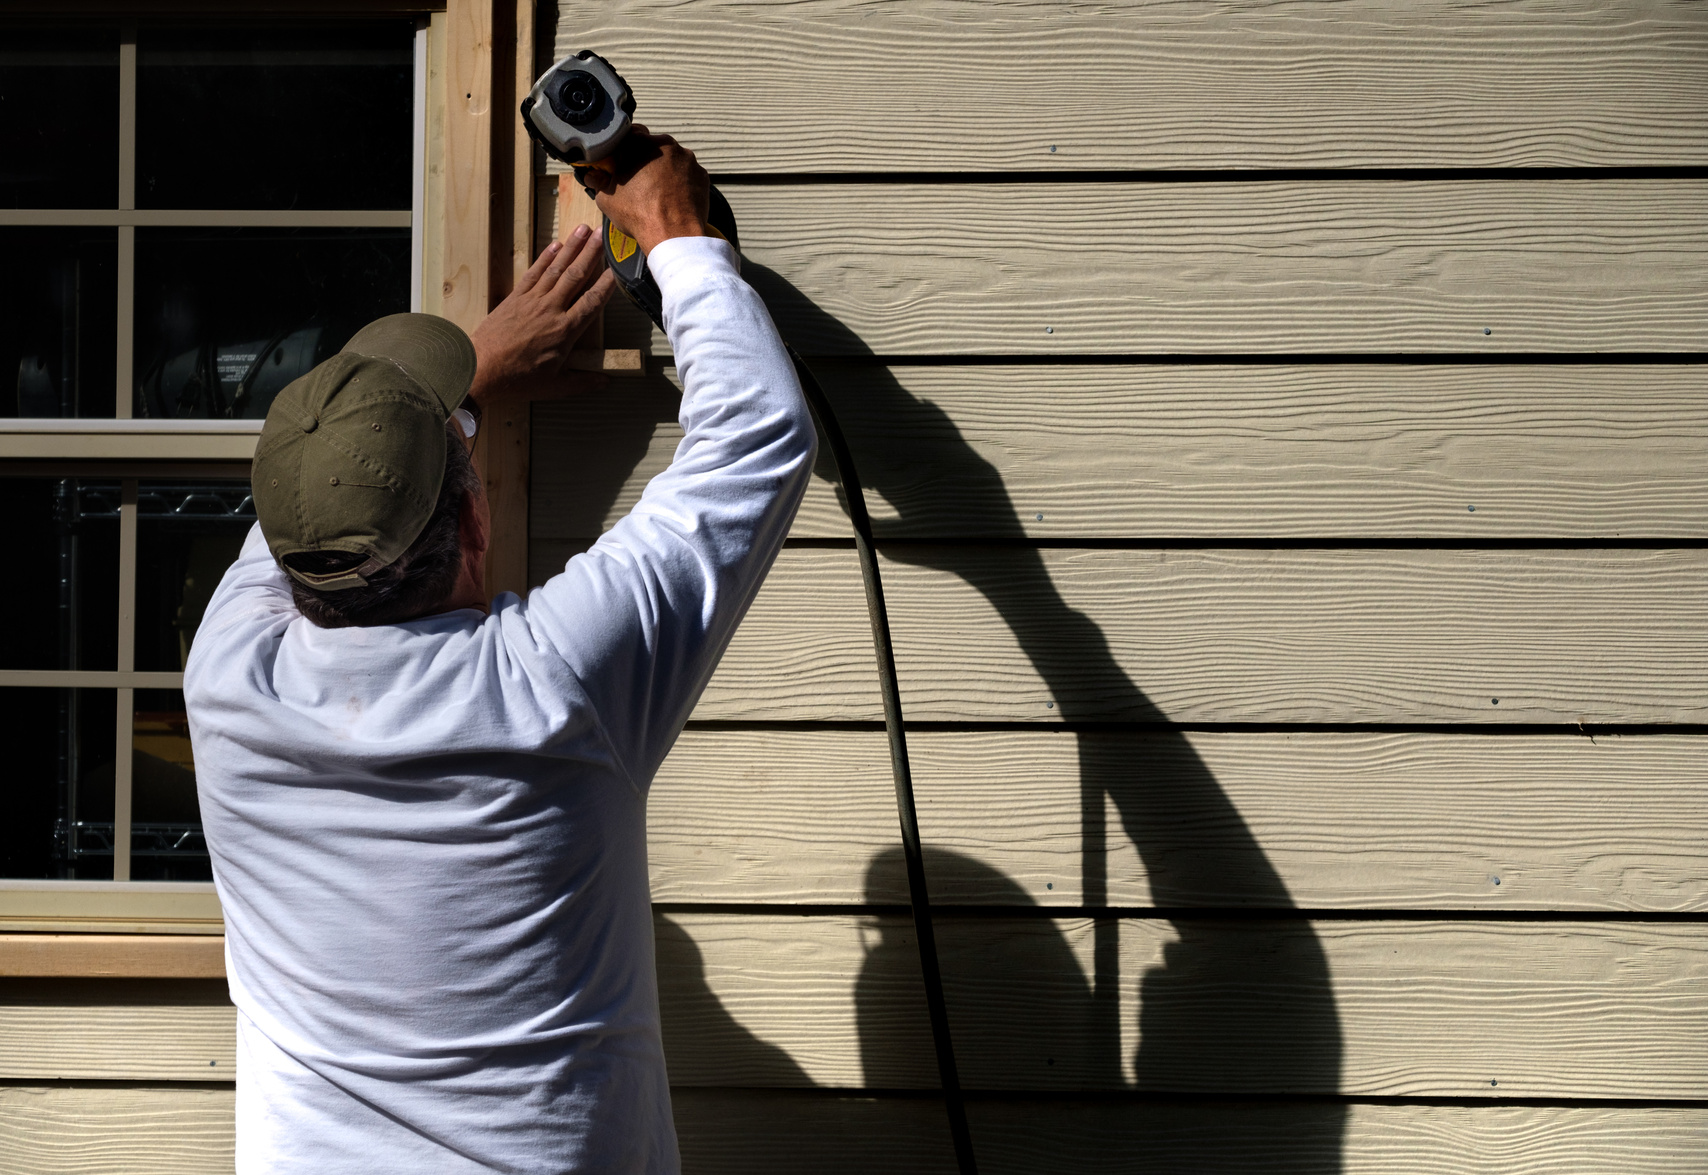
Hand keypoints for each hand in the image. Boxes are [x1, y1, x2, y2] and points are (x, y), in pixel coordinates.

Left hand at [468, 225, 615, 402]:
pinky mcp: (515, 297)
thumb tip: (606, 383)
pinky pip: (534, 272)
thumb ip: (583, 381)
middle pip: (576, 276)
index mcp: (565, 331)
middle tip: (604, 233)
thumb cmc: (518, 379)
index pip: (592, 302)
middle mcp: (551, 310)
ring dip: (572, 247)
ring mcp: (532, 300)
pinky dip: (545, 258)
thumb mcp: (555, 386)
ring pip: (556, 268)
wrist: (480, 368)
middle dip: (591, 253)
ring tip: (584, 229)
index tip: (618, 268)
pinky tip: (556, 245)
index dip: (606, 284)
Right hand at [580, 126, 709, 255]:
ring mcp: (687, 159)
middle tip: (640, 181)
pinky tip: (673, 199)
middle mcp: (666, 144)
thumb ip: (598, 181)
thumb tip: (593, 176)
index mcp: (640, 143)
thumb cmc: (638, 213)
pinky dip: (682, 183)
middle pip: (653, 147)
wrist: (672, 234)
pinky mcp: (702, 174)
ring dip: (665, 171)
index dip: (625, 149)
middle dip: (646, 160)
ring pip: (672, 160)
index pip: (630, 134)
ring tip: (658, 193)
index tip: (623, 162)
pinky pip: (688, 174)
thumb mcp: (606, 198)